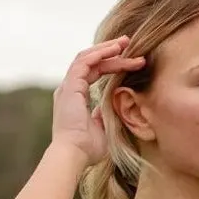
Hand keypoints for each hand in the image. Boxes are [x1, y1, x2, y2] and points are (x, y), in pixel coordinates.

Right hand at [52, 36, 145, 164]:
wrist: (73, 155)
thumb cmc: (87, 149)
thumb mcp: (102, 129)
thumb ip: (105, 116)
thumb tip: (111, 107)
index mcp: (75, 97)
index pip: (94, 73)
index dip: (111, 65)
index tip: (130, 60)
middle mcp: (69, 89)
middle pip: (92, 62)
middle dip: (110, 51)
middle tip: (129, 43)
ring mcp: (68, 87)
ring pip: (88, 58)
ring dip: (107, 49)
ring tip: (125, 43)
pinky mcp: (70, 86)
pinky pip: (85, 62)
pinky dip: (100, 53)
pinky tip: (116, 50)